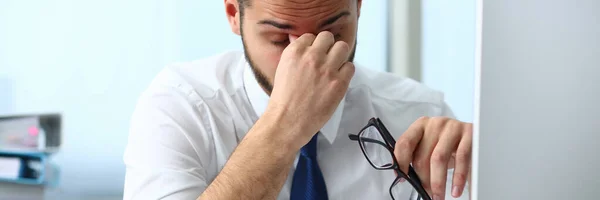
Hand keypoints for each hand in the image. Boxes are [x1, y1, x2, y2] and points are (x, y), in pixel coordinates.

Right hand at [266, 31, 354, 145]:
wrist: (288, 121)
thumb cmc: (283, 99)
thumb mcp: (283, 69)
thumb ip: (293, 52)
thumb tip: (297, 38)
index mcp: (294, 52)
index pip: (310, 36)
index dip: (313, 45)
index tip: (313, 55)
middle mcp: (312, 57)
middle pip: (328, 37)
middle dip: (327, 46)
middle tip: (326, 58)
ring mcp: (327, 69)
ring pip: (342, 47)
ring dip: (339, 55)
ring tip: (334, 66)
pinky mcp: (339, 83)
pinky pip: (350, 66)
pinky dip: (346, 71)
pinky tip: (338, 79)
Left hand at [394, 116, 472, 199]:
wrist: (472, 137)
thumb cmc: (447, 144)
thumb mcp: (430, 147)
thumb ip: (418, 157)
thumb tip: (410, 180)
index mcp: (420, 125)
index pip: (405, 142)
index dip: (400, 161)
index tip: (401, 178)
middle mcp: (435, 124)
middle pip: (422, 155)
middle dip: (423, 179)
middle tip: (426, 193)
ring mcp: (452, 127)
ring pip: (439, 158)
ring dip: (438, 182)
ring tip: (438, 196)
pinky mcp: (469, 134)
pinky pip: (461, 159)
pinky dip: (458, 178)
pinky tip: (455, 190)